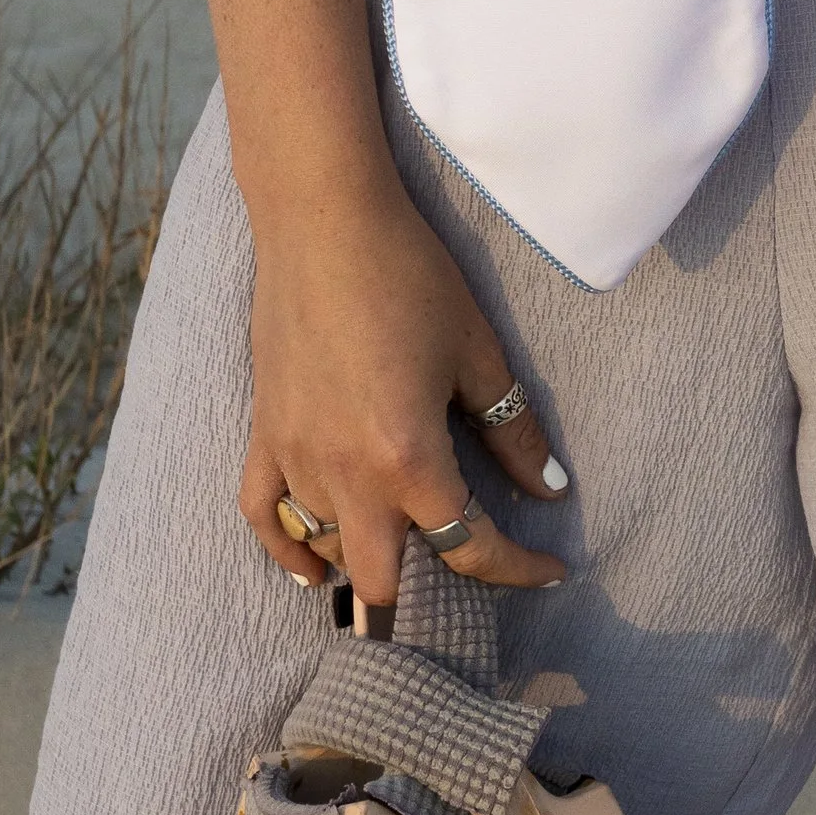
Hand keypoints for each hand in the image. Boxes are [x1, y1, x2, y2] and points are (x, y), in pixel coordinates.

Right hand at [241, 166, 568, 603]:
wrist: (323, 223)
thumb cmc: (409, 277)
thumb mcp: (478, 353)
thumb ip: (514, 431)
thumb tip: (551, 488)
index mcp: (410, 459)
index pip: (469, 548)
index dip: (518, 570)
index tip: (550, 570)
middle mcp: (348, 475)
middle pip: (383, 582)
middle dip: (430, 591)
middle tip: (468, 562)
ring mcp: (297, 459)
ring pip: (328, 551)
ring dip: (367, 560)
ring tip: (405, 548)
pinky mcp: (264, 435)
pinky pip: (263, 516)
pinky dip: (288, 549)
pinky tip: (312, 567)